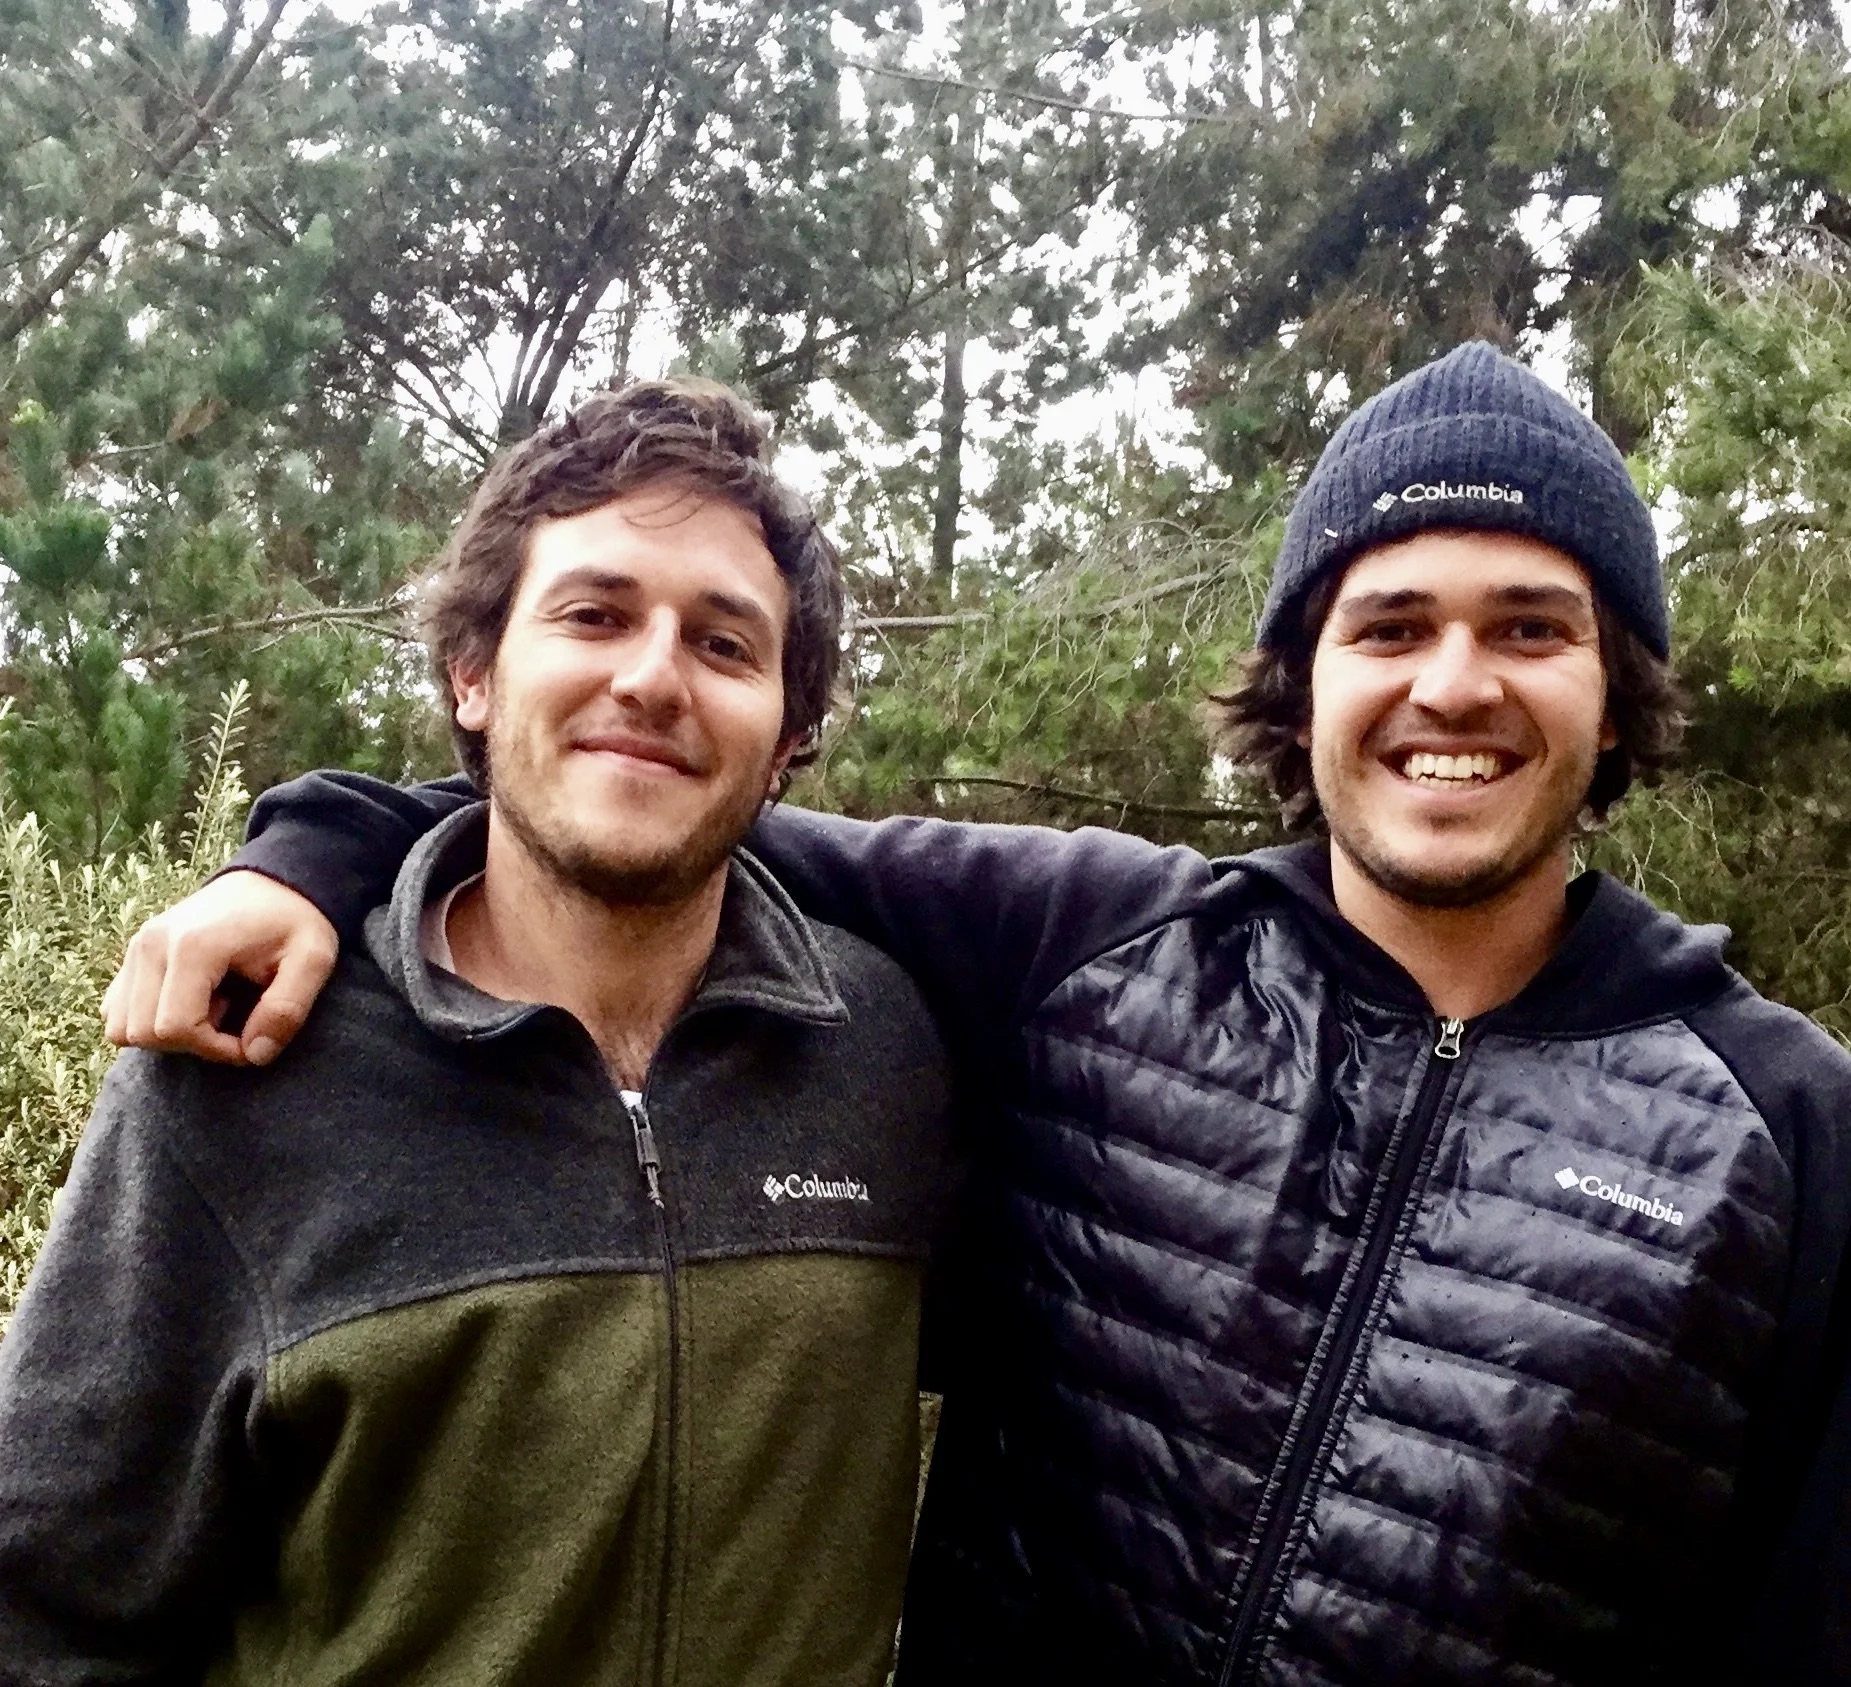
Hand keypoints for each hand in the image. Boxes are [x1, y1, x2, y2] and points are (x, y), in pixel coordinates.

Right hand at [101, 871, 339, 1064]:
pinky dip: (149, 1020)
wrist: (274, 882)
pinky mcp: (131, 955)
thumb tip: (255, 1055)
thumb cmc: (294, 921)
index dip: (215, 1049)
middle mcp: (151, 945)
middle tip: (234, 1020)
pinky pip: (116, 1010)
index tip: (251, 1039)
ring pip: (121, 1027)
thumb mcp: (312, 960)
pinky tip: (191, 1001)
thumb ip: (287, 1009)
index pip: (176, 1029)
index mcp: (193, 946)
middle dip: (192, 1044)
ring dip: (168, 1033)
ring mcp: (135, 948)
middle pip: (144, 1033)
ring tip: (212, 1007)